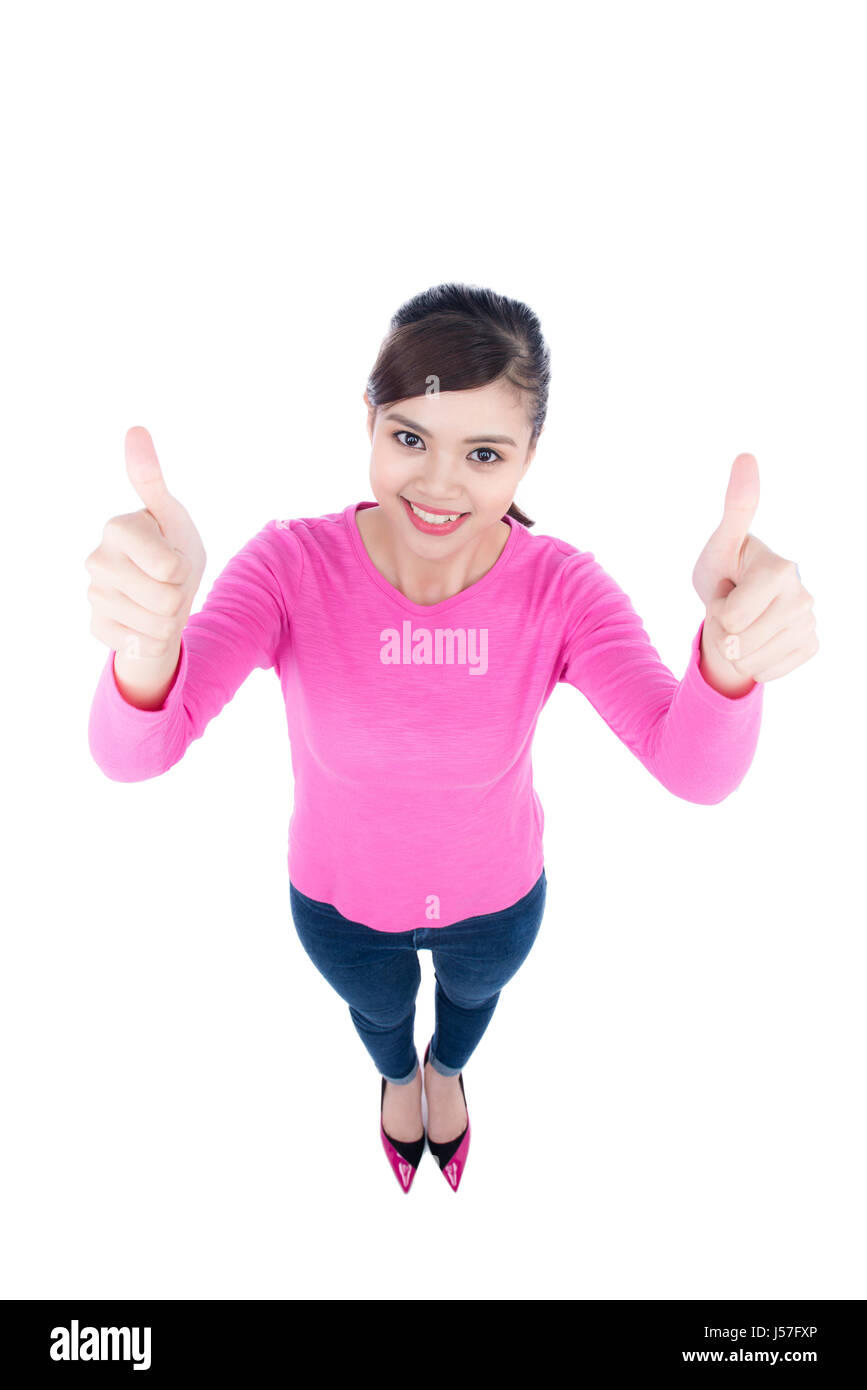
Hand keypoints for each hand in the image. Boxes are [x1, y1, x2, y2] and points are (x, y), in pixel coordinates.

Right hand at [85, 426, 206, 662]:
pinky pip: (144, 644)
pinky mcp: (98, 627)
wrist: (160, 597)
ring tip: (159, 601)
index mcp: (117, 528)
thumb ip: (151, 478)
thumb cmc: (170, 549)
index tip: (173, 556)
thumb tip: (135, 429)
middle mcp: (96, 560)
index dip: (184, 568)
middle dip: (179, 596)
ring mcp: (94, 596)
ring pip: (159, 626)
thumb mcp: (172, 516)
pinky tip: (144, 622)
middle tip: (168, 583)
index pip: (172, 569)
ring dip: (170, 619)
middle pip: (167, 599)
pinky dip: (155, 639)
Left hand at [692, 453, 817, 683]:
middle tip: (733, 606)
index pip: (729, 618)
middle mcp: (803, 595)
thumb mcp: (720, 544)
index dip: (716, 609)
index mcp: (780, 569)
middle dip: (723, 630)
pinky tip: (757, 639)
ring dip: (736, 648)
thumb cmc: (726, 570)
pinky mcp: (810, 645)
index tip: (727, 588)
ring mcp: (809, 622)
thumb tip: (747, 456)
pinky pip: (767, 672)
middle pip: (737, 643)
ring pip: (750, 662)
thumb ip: (736, 507)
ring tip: (743, 622)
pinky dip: (753, 663)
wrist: (739, 605)